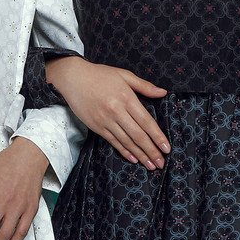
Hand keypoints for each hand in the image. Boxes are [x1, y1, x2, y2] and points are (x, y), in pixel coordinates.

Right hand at [44, 58, 169, 168]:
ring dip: (140, 155)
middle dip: (151, 151)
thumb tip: (163, 92)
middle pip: (138, 135)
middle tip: (161, 163)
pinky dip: (124, 151)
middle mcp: (117, 111)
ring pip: (126, 141)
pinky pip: (113, 141)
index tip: (167, 148)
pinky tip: (134, 159)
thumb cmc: (99, 74)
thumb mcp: (124, 75)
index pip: (146, 121)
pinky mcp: (96, 126)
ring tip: (151, 165)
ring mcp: (105, 120)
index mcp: (126, 98)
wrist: (73, 78)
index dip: (157, 137)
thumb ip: (144, 86)